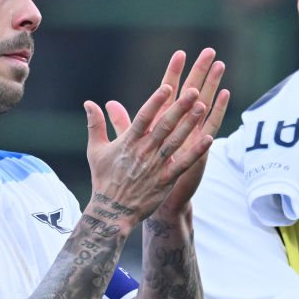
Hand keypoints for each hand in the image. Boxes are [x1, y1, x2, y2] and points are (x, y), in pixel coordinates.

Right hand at [82, 62, 214, 232]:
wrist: (111, 212)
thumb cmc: (103, 179)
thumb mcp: (95, 150)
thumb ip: (95, 125)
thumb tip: (88, 103)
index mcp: (128, 142)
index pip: (143, 117)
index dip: (155, 101)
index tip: (167, 86)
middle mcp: (144, 151)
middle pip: (164, 126)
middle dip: (179, 107)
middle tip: (193, 91)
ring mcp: (156, 166)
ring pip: (176, 141)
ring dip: (189, 124)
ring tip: (202, 106)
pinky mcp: (166, 180)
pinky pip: (183, 163)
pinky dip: (196, 152)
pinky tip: (210, 139)